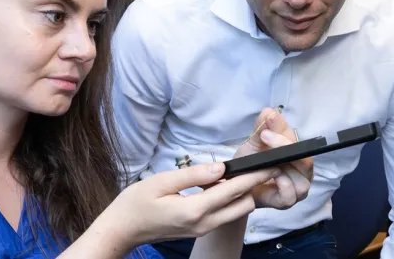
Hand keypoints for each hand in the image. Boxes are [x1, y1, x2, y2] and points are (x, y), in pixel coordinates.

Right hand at [113, 163, 280, 247]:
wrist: (122, 230)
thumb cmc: (135, 204)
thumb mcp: (161, 182)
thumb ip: (193, 174)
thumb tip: (221, 167)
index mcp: (195, 210)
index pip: (234, 190)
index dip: (254, 176)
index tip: (270, 163)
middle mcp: (204, 223)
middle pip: (244, 205)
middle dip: (254, 186)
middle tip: (260, 164)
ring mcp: (203, 229)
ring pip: (236, 211)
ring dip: (243, 193)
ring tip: (243, 171)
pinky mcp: (199, 229)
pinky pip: (224, 213)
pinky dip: (231, 199)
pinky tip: (224, 183)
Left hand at [233, 108, 313, 209]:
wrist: (238, 186)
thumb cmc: (251, 163)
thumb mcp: (254, 142)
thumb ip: (263, 127)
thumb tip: (269, 111)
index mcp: (298, 154)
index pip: (298, 141)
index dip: (284, 131)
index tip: (269, 120)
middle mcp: (302, 171)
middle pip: (304, 159)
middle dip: (284, 146)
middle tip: (264, 136)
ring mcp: (297, 188)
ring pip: (301, 178)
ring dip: (284, 167)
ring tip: (266, 159)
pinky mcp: (287, 202)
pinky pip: (291, 194)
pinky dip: (283, 185)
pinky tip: (271, 177)